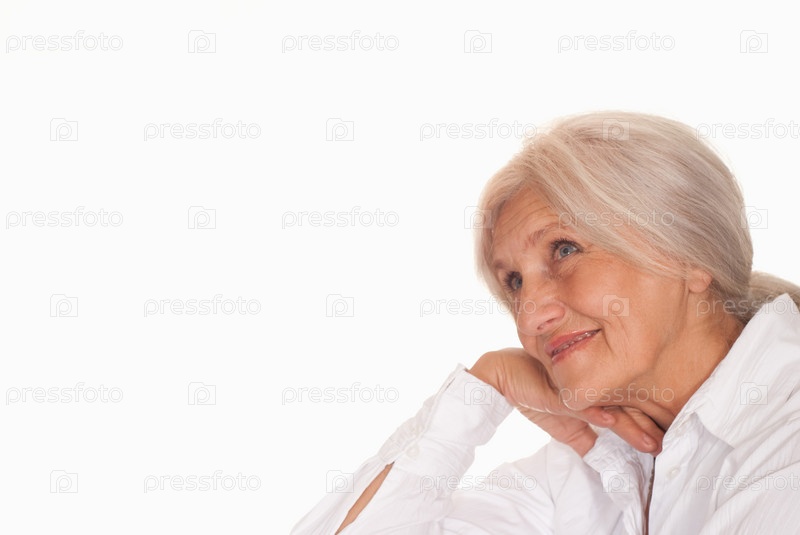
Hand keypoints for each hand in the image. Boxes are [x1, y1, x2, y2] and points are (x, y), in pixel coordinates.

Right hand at [468, 348, 663, 456]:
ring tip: (649, 442)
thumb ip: (583, 437)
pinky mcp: (557, 389)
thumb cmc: (534, 393)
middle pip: (625, 407)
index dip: (644, 425)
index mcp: (594, 390)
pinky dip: (596, 412)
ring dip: (631, 425)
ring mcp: (576, 385)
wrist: (504, 376)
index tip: (662, 442)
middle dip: (646, 427)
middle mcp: (590, 383)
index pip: (625, 408)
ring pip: (610, 406)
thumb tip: (600, 459)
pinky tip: (610, 422)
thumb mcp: (562, 423)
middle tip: (665, 444)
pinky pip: (580, 402)